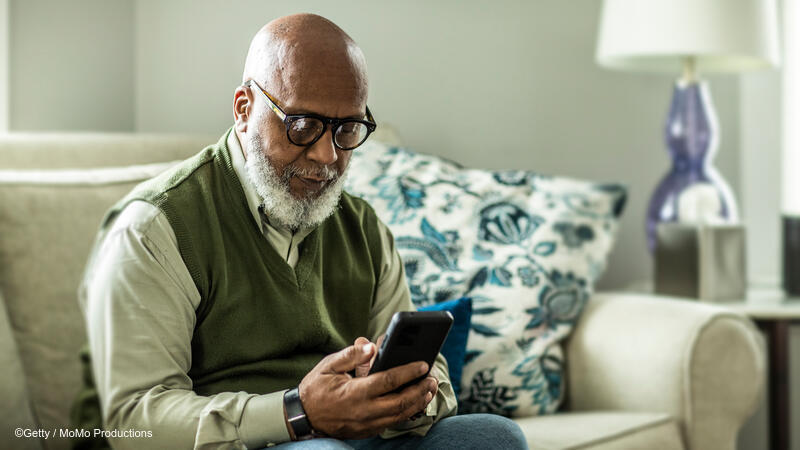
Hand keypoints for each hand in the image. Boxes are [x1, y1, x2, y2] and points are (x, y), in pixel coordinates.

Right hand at [297, 337, 437, 438]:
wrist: (303, 416)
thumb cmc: (316, 388)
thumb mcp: (329, 365)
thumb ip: (351, 355)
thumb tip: (370, 345)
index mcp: (355, 392)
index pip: (389, 381)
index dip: (408, 372)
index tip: (423, 364)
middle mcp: (364, 411)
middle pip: (401, 402)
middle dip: (420, 390)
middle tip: (432, 378)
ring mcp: (367, 424)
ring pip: (400, 415)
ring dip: (417, 402)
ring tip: (428, 389)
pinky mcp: (367, 431)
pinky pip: (392, 422)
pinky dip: (406, 413)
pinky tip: (414, 402)